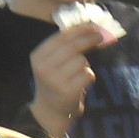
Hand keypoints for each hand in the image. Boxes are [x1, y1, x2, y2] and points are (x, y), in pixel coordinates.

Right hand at [25, 22, 110, 137]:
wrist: (49, 111)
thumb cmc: (55, 82)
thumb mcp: (51, 62)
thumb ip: (65, 45)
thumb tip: (90, 28)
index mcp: (38, 56)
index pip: (61, 37)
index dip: (79, 29)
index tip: (92, 26)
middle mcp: (44, 68)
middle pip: (73, 46)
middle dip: (89, 39)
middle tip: (100, 37)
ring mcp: (55, 80)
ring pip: (81, 61)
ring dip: (85, 65)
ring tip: (77, 75)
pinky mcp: (68, 91)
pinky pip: (87, 74)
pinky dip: (89, 77)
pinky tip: (81, 84)